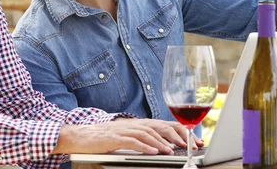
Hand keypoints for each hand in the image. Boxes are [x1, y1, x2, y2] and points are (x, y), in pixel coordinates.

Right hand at [52, 118, 201, 154]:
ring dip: (161, 143)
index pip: (165, 124)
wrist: (81, 136)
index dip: (181, 131)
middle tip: (188, 144)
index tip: (194, 140)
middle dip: (176, 136)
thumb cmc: (105, 138)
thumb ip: (144, 138)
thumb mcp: (128, 136)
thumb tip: (164, 146)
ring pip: (148, 134)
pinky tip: (153, 152)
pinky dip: (144, 146)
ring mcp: (124, 130)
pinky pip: (132, 141)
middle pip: (160, 126)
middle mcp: (134, 124)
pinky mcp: (115, 138)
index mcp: (140, 124)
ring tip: (171, 150)